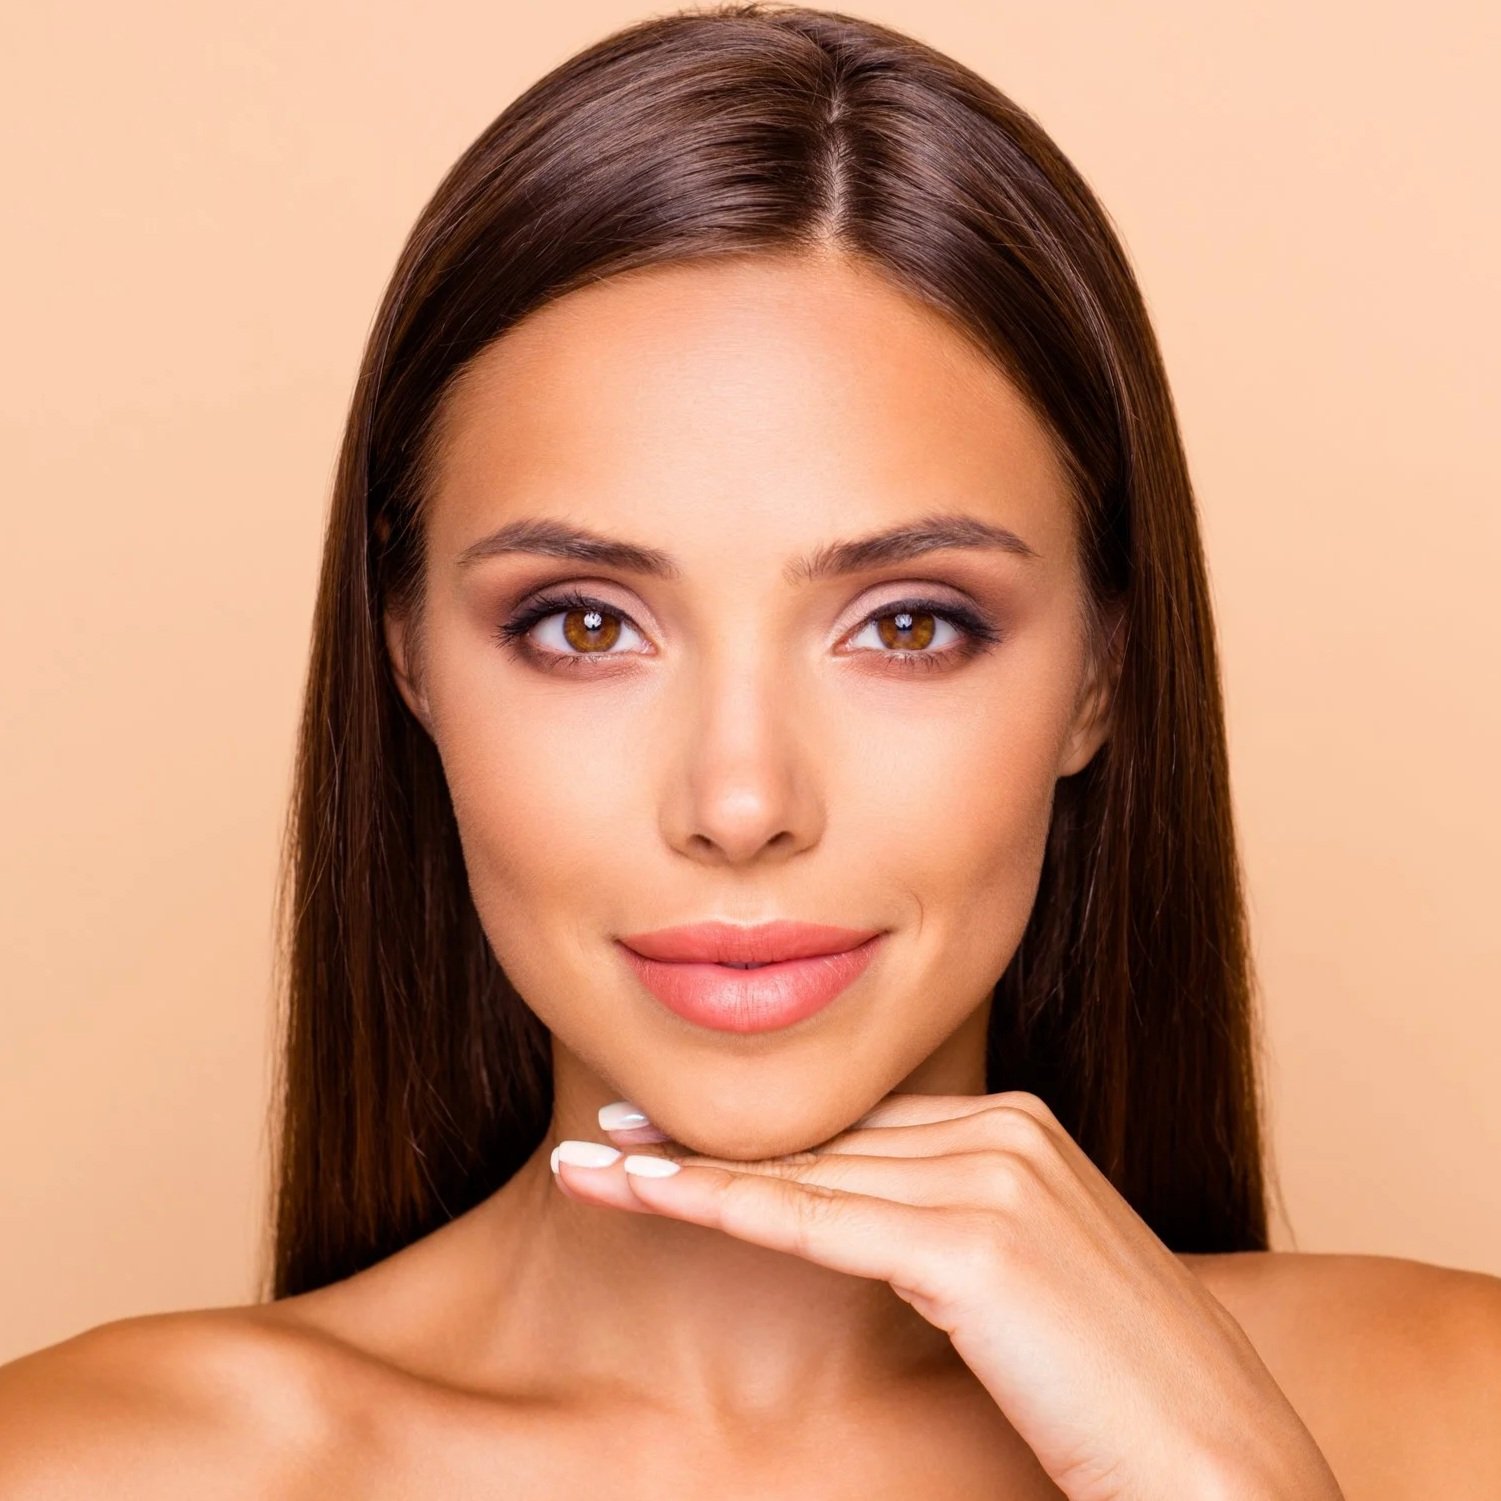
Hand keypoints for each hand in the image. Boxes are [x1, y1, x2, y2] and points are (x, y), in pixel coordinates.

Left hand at [551, 1091, 1345, 1500]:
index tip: (668, 1135)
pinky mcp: (968, 1243)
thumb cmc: (1126, 1395)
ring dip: (679, 1168)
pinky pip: (810, 1221)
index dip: (757, 1135)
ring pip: (798, 1172)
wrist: (1226, 1470)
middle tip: (602, 1141)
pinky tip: (638, 1193)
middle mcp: (1005, 1128)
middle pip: (818, 1137)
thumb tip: (867, 1220)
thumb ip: (953, 1226)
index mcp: (1022, 1124)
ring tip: (588, 1167)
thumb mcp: (1032, 1281)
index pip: (856, 1126)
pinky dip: (714, 1204)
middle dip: (704, 1140)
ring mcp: (990, 1176)